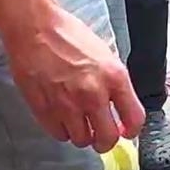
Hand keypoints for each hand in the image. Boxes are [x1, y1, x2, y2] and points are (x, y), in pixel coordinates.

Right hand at [4, 3, 144, 153]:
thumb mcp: (104, 54)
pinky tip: (61, 116)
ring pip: (81, 140)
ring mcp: (68, 105)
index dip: (132, 130)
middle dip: (105, 140)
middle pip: (107, 139)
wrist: (34, 28)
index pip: (135, 119)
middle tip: (100, 134)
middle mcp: (93, 95)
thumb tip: (119, 107)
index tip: (125, 131)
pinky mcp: (45, 110)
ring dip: (81, 134)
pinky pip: (59, 134)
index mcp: (114, 77)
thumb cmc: (67, 35)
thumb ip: (113, 83)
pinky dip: (61, 130)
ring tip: (77, 121)